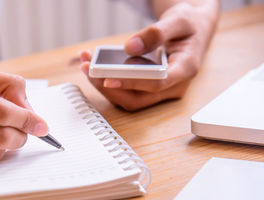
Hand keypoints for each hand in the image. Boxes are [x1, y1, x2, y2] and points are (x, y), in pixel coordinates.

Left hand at [80, 1, 218, 110]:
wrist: (193, 32)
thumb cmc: (189, 27)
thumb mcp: (179, 20)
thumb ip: (157, 33)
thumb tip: (130, 47)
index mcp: (185, 70)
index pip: (156, 84)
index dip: (131, 83)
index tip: (107, 78)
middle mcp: (172, 87)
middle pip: (136, 99)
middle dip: (108, 87)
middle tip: (87, 68)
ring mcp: (160, 92)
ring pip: (128, 99)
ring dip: (103, 85)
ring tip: (86, 64)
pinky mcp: (148, 90)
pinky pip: (125, 92)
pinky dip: (107, 81)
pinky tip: (94, 65)